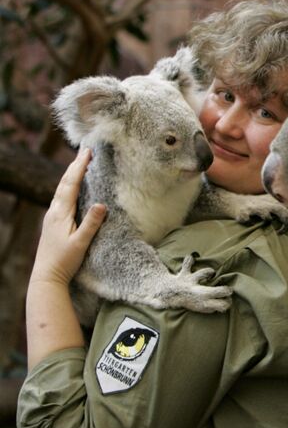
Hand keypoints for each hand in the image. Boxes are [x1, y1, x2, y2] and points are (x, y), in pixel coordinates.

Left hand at [29, 148, 106, 285]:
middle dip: (75, 166)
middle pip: (64, 183)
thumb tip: (101, 204)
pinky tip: (73, 188)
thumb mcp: (81, 243)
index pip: (71, 185)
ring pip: (61, 190)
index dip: (79, 168)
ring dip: (71, 175)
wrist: (46, 276)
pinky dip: (69, 187)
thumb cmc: (64, 261)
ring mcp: (52, 216)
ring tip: (80, 164)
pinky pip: (62, 198)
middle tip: (85, 151)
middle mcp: (54, 211)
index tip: (87, 153)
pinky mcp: (54, 222)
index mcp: (61, 213)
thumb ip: (91, 223)